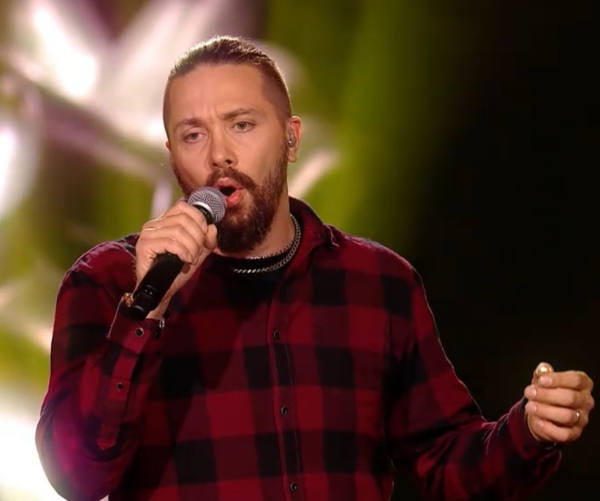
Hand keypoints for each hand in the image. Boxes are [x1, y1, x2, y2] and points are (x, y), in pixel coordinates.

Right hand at [135, 200, 217, 316]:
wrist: (163, 290)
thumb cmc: (178, 270)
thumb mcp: (198, 252)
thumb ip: (207, 240)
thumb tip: (212, 227)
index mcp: (165, 221)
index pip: (184, 207)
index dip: (199, 220)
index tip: (205, 239)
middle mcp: (154, 224)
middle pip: (184, 219)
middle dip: (198, 237)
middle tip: (197, 252)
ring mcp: (147, 234)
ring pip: (178, 231)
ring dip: (191, 247)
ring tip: (191, 258)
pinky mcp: (144, 245)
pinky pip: (171, 243)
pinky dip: (183, 252)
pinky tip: (185, 260)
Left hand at [524, 362, 593, 443]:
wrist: (544, 412)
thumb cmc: (547, 391)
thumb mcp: (543, 379)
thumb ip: (543, 373)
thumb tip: (542, 369)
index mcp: (583, 385)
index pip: (576, 380)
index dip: (558, 379)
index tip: (541, 380)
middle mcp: (586, 402)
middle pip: (571, 398)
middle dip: (547, 395)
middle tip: (529, 392)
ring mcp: (582, 419)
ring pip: (567, 416)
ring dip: (545, 411)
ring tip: (529, 406)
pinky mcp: (574, 433)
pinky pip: (564, 434)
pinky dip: (549, 428)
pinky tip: (537, 421)